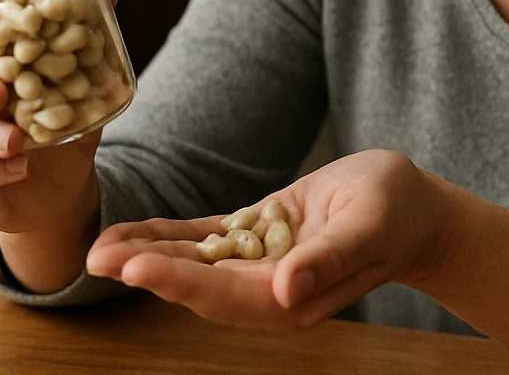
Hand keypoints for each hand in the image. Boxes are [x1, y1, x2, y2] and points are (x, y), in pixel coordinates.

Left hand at [84, 149, 450, 329]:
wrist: (412, 208)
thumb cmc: (397, 213)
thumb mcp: (369, 228)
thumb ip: (330, 261)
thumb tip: (288, 289)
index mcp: (292, 299)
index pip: (225, 295)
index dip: (179, 282)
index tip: (137, 268)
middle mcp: (268, 290)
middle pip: (197, 284)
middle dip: (147, 271)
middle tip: (96, 257)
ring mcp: (258, 265)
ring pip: (193, 262)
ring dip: (147, 255)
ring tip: (100, 248)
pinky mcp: (255, 237)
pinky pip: (206, 239)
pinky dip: (170, 236)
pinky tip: (134, 232)